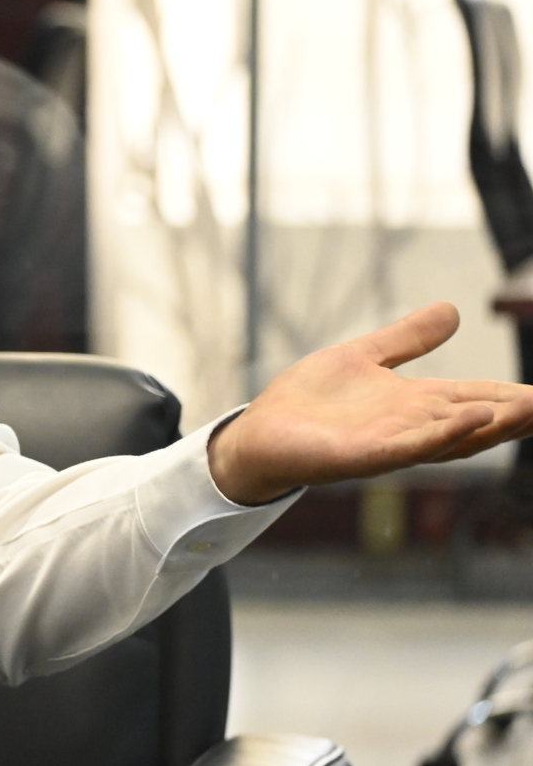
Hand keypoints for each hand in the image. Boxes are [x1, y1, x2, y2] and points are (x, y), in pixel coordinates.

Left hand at [209, 302, 532, 504]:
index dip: (514, 395)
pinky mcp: (363, 455)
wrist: (260, 433)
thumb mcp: (364, 357)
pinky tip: (472, 419)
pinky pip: (410, 446)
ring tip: (531, 408)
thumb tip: (453, 310)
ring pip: (453, 436)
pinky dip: (442, 434)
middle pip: (477, 420)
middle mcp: (411, 426)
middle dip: (518, 413)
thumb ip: (408, 338)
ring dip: (493, 424)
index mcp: (415, 404)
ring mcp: (391, 443)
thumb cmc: (309, 402)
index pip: (477, 397)